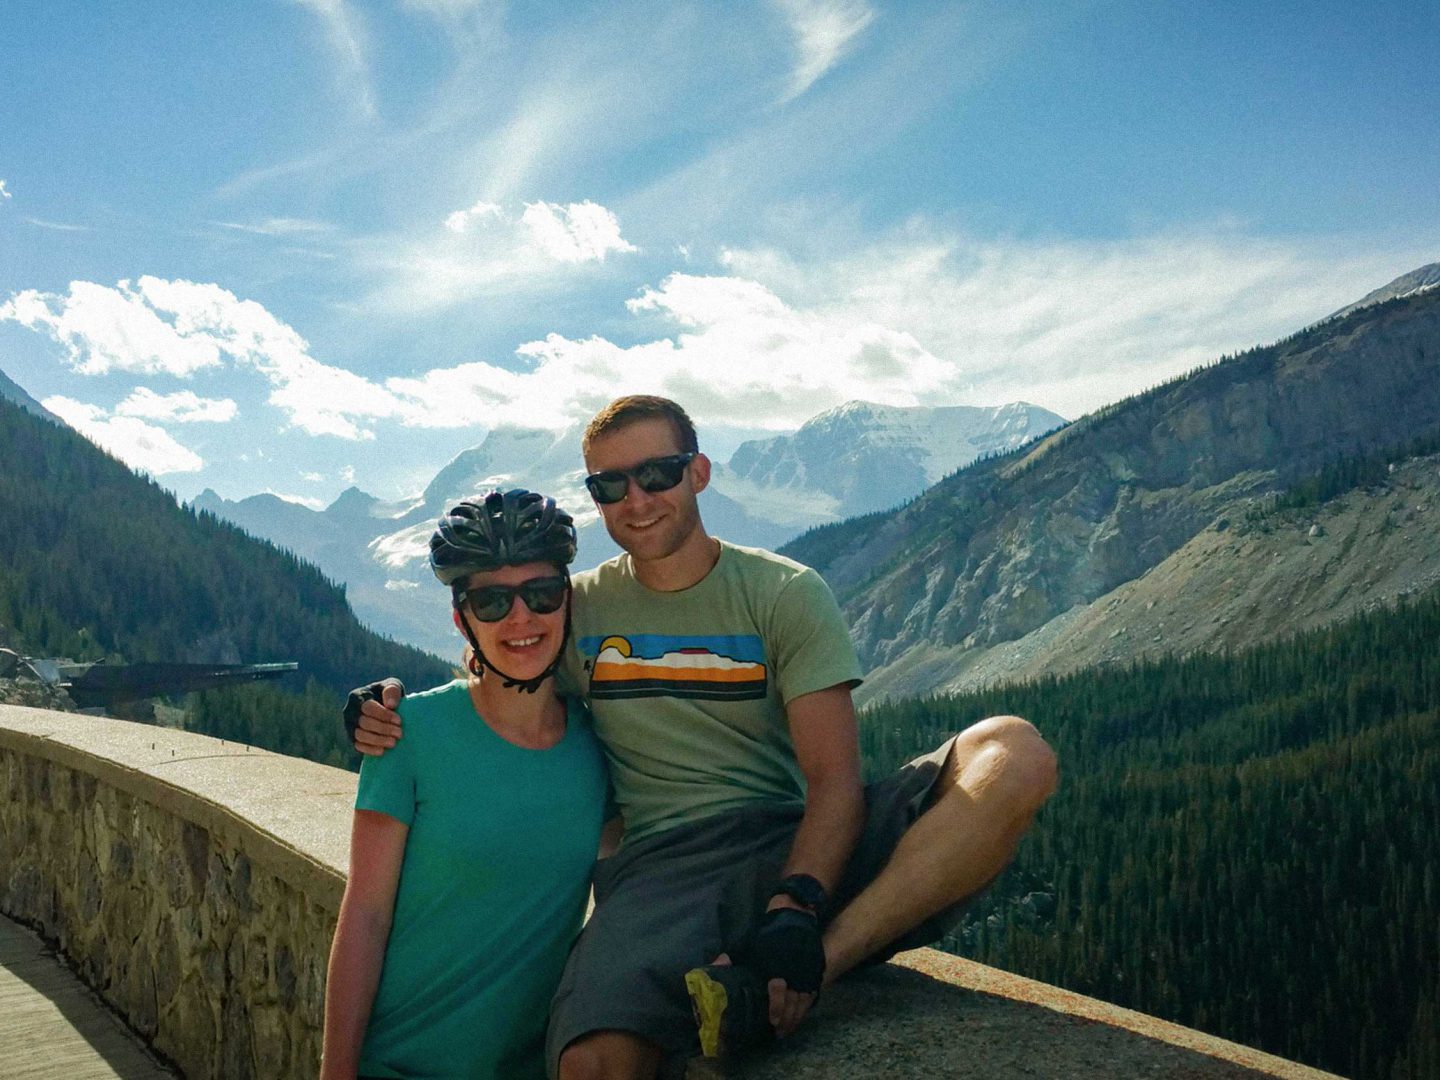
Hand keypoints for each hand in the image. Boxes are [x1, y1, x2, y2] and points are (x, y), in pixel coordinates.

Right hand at [342, 679, 404, 755]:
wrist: (385, 708)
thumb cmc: (388, 695)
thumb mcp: (392, 686)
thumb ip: (392, 690)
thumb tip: (390, 705)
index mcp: (357, 696)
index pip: (367, 707)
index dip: (383, 715)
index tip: (399, 721)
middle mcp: (349, 711)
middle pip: (364, 723)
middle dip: (383, 729)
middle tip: (400, 734)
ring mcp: (349, 726)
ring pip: (360, 735)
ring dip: (378, 740)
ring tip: (393, 743)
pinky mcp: (352, 738)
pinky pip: (358, 746)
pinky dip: (370, 749)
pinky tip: (382, 751)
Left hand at [742, 906, 824, 1035]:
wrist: (795, 913)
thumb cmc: (770, 931)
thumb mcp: (751, 942)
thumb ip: (736, 956)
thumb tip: (719, 964)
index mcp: (776, 965)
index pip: (778, 992)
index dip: (776, 1008)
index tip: (772, 1021)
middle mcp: (793, 971)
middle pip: (793, 1001)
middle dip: (786, 1020)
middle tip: (779, 1033)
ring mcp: (806, 972)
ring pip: (804, 1001)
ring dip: (796, 1017)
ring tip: (788, 1030)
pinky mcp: (814, 971)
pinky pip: (812, 993)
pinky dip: (806, 1007)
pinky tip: (800, 1015)